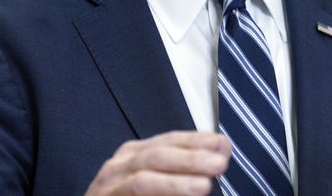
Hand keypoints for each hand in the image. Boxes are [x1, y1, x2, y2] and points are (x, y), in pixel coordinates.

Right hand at [86, 130, 230, 195]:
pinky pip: (133, 193)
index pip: (170, 141)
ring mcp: (109, 184)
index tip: (222, 144)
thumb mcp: (159, 184)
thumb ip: (183, 172)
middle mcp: (121, 164)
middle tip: (220, 163)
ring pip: (144, 177)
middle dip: (191, 157)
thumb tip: (219, 156)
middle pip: (159, 154)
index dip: (197, 141)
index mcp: (137, 154)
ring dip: (176, 181)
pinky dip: (160, 193)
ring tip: (204, 186)